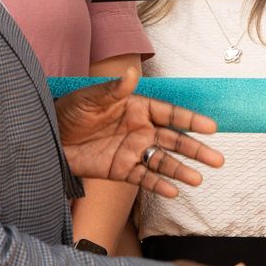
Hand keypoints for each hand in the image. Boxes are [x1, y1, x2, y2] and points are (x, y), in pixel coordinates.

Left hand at [54, 65, 223, 197]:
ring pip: (163, 162)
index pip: (170, 114)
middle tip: (217, 160)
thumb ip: (114, 90)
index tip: (211, 128)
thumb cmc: (69, 111)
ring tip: (198, 180)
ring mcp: (132, 152)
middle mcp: (140, 130)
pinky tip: (173, 191)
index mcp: (138, 108)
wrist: (48, 137)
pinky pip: (144, 179)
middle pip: (174, 141)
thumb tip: (131, 73)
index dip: (191, 120)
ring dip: (180, 171)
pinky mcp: (121, 170)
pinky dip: (158, 185)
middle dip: (196, 150)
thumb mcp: (90, 98)